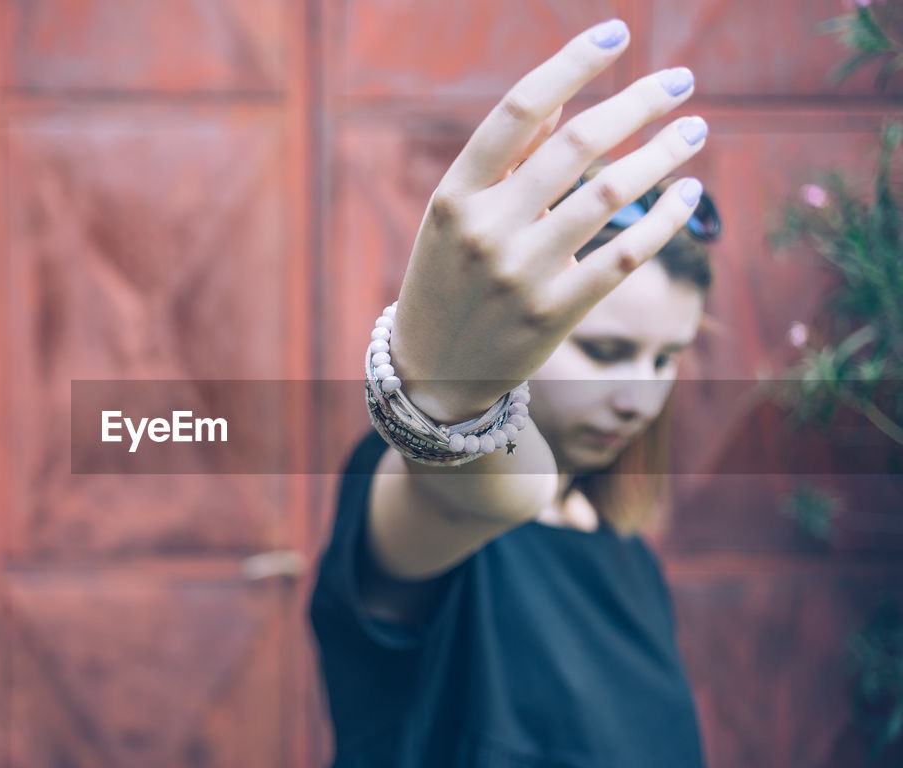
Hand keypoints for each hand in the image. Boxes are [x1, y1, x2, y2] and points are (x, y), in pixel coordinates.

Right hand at [388, 18, 707, 422]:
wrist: (433, 372)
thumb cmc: (449, 278)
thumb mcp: (456, 216)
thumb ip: (505, 160)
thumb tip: (562, 98)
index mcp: (456, 194)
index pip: (519, 110)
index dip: (573, 63)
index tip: (618, 33)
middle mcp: (487, 228)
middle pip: (576, 144)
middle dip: (638, 103)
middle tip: (682, 82)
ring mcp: (522, 274)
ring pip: (611, 194)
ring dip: (664, 153)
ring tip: (695, 130)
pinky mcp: (555, 313)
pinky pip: (626, 256)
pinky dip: (666, 219)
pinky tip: (688, 192)